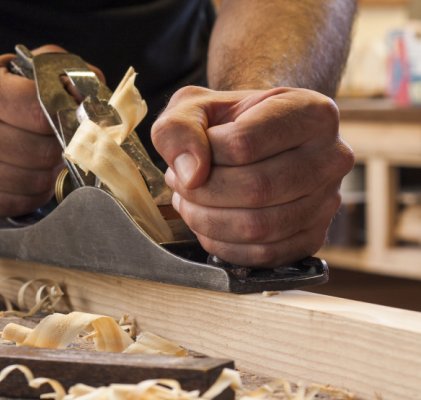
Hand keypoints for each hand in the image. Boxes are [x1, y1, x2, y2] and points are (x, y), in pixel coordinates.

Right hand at [0, 45, 102, 215]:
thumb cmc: (1, 93)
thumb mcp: (29, 69)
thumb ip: (69, 76)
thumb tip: (96, 104)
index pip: (44, 114)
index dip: (69, 121)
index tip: (77, 122)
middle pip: (42, 153)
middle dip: (62, 150)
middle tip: (63, 143)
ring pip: (35, 183)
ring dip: (51, 174)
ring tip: (46, 159)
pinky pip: (20, 203)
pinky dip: (35, 194)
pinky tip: (28, 175)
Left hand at [152, 87, 353, 266]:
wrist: (254, 140)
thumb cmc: (226, 122)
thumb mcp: (193, 106)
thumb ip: (179, 129)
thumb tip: (190, 175)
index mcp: (311, 112)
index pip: (244, 144)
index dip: (203, 155)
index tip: (191, 154)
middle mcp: (331, 157)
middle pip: (255, 189)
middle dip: (202, 192)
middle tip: (180, 183)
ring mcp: (327, 201)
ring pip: (258, 226)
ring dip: (207, 220)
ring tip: (190, 201)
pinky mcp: (314, 236)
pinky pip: (264, 255)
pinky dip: (224, 245)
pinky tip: (208, 223)